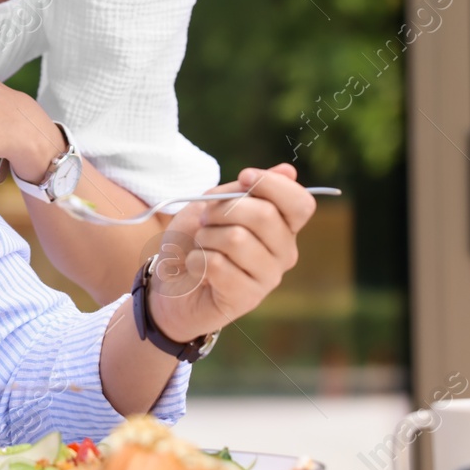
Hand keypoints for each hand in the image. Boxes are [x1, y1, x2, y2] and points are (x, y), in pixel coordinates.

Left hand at [146, 164, 315, 343]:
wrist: (168, 280)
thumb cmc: (194, 238)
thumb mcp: (213, 203)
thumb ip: (244, 189)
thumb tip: (288, 171)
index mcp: (282, 225)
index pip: (300, 203)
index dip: (273, 185)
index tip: (244, 176)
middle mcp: (284, 252)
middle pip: (265, 215)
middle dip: (224, 209)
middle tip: (205, 219)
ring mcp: (268, 277)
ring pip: (237, 239)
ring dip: (206, 237)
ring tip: (200, 246)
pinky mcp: (246, 298)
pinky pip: (219, 265)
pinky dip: (197, 260)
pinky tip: (197, 268)